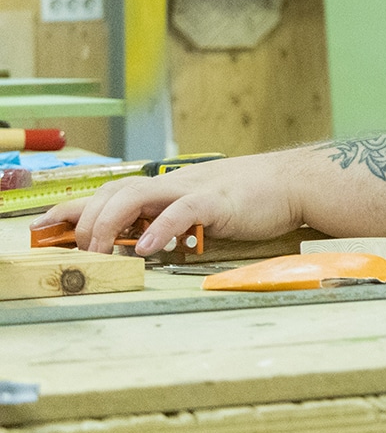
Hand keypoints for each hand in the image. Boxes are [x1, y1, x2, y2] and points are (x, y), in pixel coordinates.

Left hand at [30, 152, 302, 255]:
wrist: (295, 182)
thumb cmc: (252, 199)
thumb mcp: (203, 207)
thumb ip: (173, 219)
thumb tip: (141, 242)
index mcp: (168, 186)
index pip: (110, 191)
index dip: (74, 208)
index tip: (42, 227)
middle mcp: (173, 183)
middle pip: (114, 191)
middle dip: (86, 220)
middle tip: (77, 249)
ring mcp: (194, 189)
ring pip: (137, 196)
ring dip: (110, 223)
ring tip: (100, 250)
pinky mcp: (218, 201)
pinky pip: (181, 212)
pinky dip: (161, 228)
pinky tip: (149, 247)